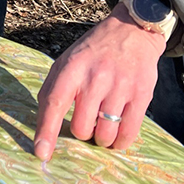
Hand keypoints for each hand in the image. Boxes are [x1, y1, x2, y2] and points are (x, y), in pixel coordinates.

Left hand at [32, 3, 167, 160]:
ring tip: (102, 124)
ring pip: (105, 134)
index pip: (55, 103)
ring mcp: (120, 86)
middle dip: (82, 132)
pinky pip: (128, 132)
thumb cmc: (93, 52)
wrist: (131, 30)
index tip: (41, 152)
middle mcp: (96, 77)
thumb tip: (42, 126)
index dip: (46, 131)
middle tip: (87, 121)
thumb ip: (52, 90)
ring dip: (101, 138)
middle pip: (82, 127)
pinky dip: (120, 142)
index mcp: (72, 68)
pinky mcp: (141, 94)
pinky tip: (117, 136)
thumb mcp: (66, 61)